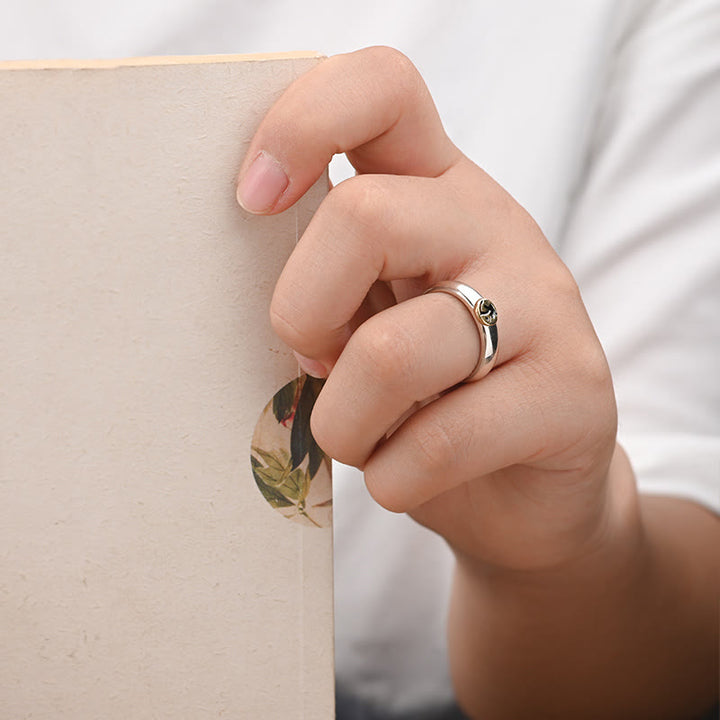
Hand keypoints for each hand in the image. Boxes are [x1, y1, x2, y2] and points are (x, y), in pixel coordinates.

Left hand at [237, 47, 719, 718]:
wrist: (528, 481)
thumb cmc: (427, 394)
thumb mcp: (373, 317)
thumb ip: (330, 288)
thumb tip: (258, 308)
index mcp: (434, 189)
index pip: (380, 88)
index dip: (302, 123)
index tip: (255, 199)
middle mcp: (492, 225)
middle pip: (365, 217)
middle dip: (303, 312)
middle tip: (312, 360)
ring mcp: (544, 304)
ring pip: (393, 352)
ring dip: (342, 421)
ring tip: (353, 438)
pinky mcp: (573, 390)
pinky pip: (444, 440)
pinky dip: (392, 477)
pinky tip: (398, 479)